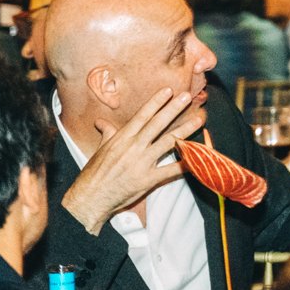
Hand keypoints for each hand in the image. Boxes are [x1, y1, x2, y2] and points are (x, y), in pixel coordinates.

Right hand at [62, 89, 204, 234]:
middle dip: (173, 109)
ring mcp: (142, 163)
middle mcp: (133, 147)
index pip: (142, 116)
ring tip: (199, 120)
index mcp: (122, 138)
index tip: (168, 91)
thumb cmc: (94, 173)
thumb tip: (101, 121)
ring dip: (185, 130)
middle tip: (187, 97)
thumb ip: (107, 133)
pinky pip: (170, 170)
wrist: (90, 198)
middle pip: (157, 124)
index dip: (155, 102)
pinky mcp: (147, 179)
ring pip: (168, 142)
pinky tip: (198, 158)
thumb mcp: (100, 149)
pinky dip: (185, 164)